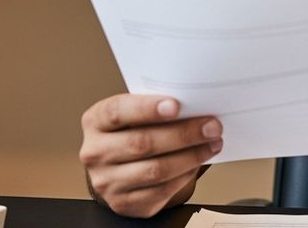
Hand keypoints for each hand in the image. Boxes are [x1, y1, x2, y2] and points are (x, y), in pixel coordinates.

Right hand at [79, 94, 223, 217]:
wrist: (117, 167)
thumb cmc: (132, 131)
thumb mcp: (134, 114)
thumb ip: (156, 108)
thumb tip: (195, 104)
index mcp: (95, 122)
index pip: (117, 112)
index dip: (146, 108)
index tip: (176, 105)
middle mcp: (95, 153)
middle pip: (141, 143)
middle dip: (183, 134)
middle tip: (211, 126)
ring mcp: (107, 182)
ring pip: (155, 170)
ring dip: (191, 156)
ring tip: (212, 144)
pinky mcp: (123, 203)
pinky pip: (161, 190)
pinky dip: (185, 175)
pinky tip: (197, 162)